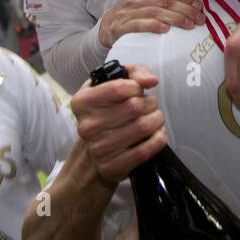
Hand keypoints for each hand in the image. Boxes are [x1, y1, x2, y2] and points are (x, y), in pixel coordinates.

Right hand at [70, 64, 166, 185]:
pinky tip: (157, 135)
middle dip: (150, 103)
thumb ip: (134, 73)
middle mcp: (87, 125)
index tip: (138, 91)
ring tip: (155, 119)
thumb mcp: (113, 85)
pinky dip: (157, 140)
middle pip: (135, 106)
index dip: (136, 87)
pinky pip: (143, 151)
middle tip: (150, 106)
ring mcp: (98, 148)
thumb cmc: (107, 113)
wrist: (91, 154)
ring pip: (142, 127)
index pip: (119, 88)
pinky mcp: (111, 166)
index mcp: (82, 102)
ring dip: (157, 120)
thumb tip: (151, 80)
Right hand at [97, 0, 202, 47]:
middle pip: (164, 1)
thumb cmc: (131, 12)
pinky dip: (153, 26)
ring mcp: (127, 12)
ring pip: (155, 12)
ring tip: (189, 25)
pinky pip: (139, 25)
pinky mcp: (121, 27)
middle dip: (185, 9)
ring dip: (175, 18)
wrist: (107, 27)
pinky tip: (166, 30)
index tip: (199, 5)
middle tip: (200, 18)